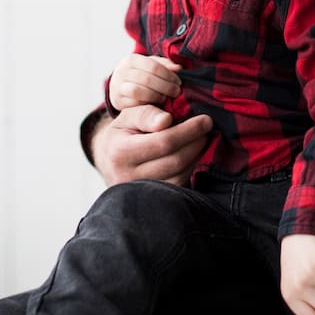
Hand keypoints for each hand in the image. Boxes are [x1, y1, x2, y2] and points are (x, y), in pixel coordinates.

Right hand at [90, 104, 211, 186]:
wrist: (108, 160)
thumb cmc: (122, 133)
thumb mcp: (128, 116)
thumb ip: (146, 114)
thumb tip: (167, 120)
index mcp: (121, 152)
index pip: (163, 142)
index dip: (188, 130)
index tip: (205, 120)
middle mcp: (128, 176)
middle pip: (174, 161)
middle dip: (196, 142)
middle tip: (207, 128)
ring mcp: (140, 191)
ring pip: (179, 175)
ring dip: (196, 156)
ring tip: (201, 139)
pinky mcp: (151, 200)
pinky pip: (178, 186)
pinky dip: (190, 170)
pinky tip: (193, 156)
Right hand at [109, 53, 181, 109]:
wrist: (118, 86)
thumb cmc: (140, 73)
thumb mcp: (150, 65)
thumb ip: (164, 65)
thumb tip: (178, 68)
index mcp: (132, 59)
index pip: (154, 66)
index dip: (169, 75)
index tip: (178, 82)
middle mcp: (122, 71)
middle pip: (147, 79)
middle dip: (165, 87)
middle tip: (175, 92)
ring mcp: (118, 86)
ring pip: (138, 91)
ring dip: (155, 96)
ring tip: (165, 98)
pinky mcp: (118, 101)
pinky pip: (133, 103)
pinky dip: (147, 104)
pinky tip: (155, 104)